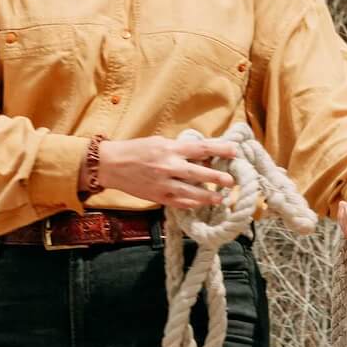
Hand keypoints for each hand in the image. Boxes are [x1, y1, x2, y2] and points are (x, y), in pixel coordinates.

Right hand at [98, 134, 237, 209]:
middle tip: (232, 181)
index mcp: (170, 149)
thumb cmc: (136, 150)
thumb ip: (180, 149)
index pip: (201, 148)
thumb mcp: (160, 142)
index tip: (235, 151)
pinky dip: (191, 204)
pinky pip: (179, 203)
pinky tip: (200, 204)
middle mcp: (168, 166)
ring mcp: (163, 184)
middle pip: (199, 172)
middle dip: (218, 177)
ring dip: (207, 196)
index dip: (220, 149)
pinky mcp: (158, 197)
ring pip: (191, 193)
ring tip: (220, 198)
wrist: (111, 165)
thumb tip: (203, 155)